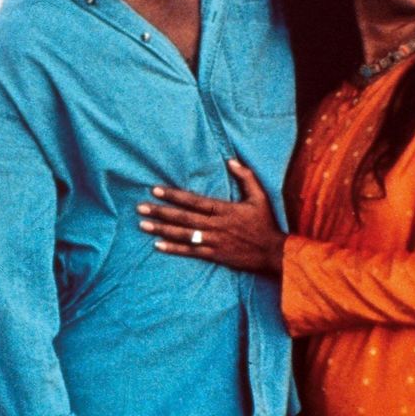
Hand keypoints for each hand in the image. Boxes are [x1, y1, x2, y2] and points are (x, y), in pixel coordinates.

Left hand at [137, 159, 286, 274]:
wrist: (274, 253)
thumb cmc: (265, 223)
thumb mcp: (259, 196)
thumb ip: (245, 177)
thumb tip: (231, 160)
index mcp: (224, 209)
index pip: (194, 201)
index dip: (173, 195)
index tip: (155, 190)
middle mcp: (216, 225)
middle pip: (183, 217)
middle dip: (160, 211)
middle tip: (140, 207)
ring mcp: (214, 241)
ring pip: (183, 234)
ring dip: (162, 229)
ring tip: (143, 224)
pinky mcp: (215, 255)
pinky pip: (190, 251)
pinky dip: (174, 248)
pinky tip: (158, 245)